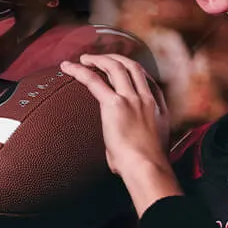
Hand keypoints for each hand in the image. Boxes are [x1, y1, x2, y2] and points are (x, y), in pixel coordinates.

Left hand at [61, 54, 168, 174]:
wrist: (147, 168)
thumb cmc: (145, 167)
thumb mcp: (148, 149)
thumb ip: (134, 143)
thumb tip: (117, 157)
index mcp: (158, 108)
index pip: (148, 80)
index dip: (133, 72)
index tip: (121, 70)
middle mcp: (147, 99)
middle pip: (132, 66)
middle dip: (115, 58)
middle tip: (100, 59)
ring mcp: (133, 99)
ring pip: (116, 66)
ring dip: (99, 59)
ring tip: (84, 59)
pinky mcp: (116, 104)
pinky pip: (94, 80)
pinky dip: (79, 70)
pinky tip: (68, 67)